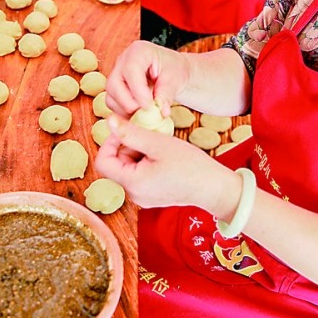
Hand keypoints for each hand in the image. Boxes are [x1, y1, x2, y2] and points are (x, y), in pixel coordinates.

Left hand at [95, 115, 232, 210]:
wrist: (214, 187)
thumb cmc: (190, 165)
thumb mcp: (158, 143)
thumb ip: (131, 133)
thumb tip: (109, 120)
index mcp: (132, 183)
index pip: (103, 161)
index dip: (111, 142)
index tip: (128, 130)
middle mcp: (133, 194)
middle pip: (117, 164)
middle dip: (129, 146)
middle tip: (150, 135)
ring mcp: (142, 197)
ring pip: (129, 168)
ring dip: (139, 152)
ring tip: (160, 146)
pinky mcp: (152, 196)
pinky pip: (140, 175)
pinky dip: (147, 162)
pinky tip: (164, 157)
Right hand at [105, 40, 188, 117]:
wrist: (170, 71)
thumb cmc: (172, 69)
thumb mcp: (174, 78)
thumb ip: (167, 94)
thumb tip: (162, 111)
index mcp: (138, 51)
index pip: (130, 70)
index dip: (138, 91)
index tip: (150, 106)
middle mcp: (122, 61)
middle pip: (114, 84)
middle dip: (129, 103)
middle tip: (147, 111)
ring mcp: (116, 74)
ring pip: (110, 96)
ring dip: (126, 110)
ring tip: (145, 113)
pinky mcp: (114, 88)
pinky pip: (112, 103)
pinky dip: (123, 112)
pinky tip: (139, 114)